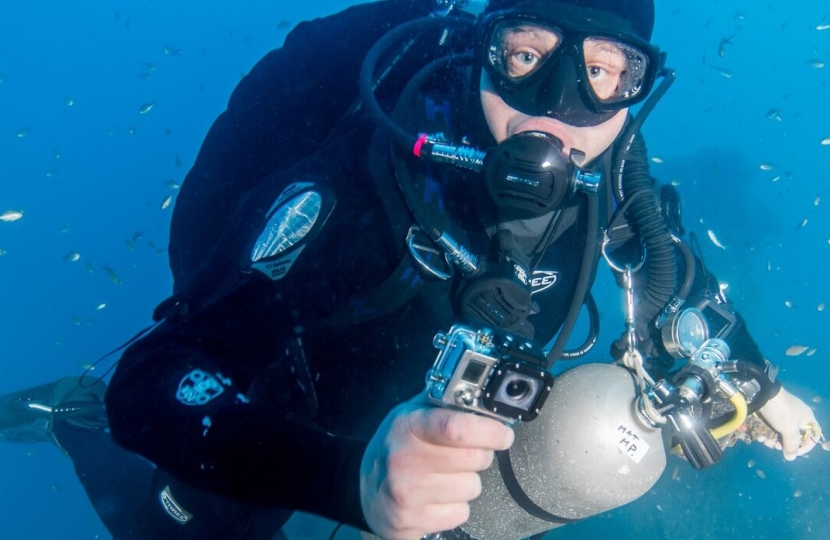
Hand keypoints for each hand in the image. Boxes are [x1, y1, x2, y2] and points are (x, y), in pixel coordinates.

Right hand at [359, 393, 513, 539]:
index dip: (489, 431)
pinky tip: (436, 497)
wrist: (364, 490)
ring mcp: (407, 494)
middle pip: (475, 458)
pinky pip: (461, 513)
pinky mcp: (412, 522)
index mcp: (407, 426)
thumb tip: (481, 391)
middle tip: (463, 453)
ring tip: (442, 476)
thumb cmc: (395, 448)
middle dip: (479, 454)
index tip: (503, 434)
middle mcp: (404, 460)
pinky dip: (455, 506)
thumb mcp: (411, 414)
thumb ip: (444, 400)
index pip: (456, 428)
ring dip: (465, 481)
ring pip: (472, 487)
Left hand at [758, 386, 821, 460]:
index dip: (804, 447)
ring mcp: (784, 416)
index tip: (794, 452)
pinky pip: (772, 428)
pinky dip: (767, 433)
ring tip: (765, 441)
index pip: (812, 437)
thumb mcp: (788, 429)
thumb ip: (791, 444)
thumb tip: (791, 457)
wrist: (762, 393)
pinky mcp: (772, 415)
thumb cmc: (781, 411)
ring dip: (773, 440)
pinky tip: (760, 437)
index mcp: (807, 420)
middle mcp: (797, 418)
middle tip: (774, 446)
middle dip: (783, 444)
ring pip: (781, 434)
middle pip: (794, 437)